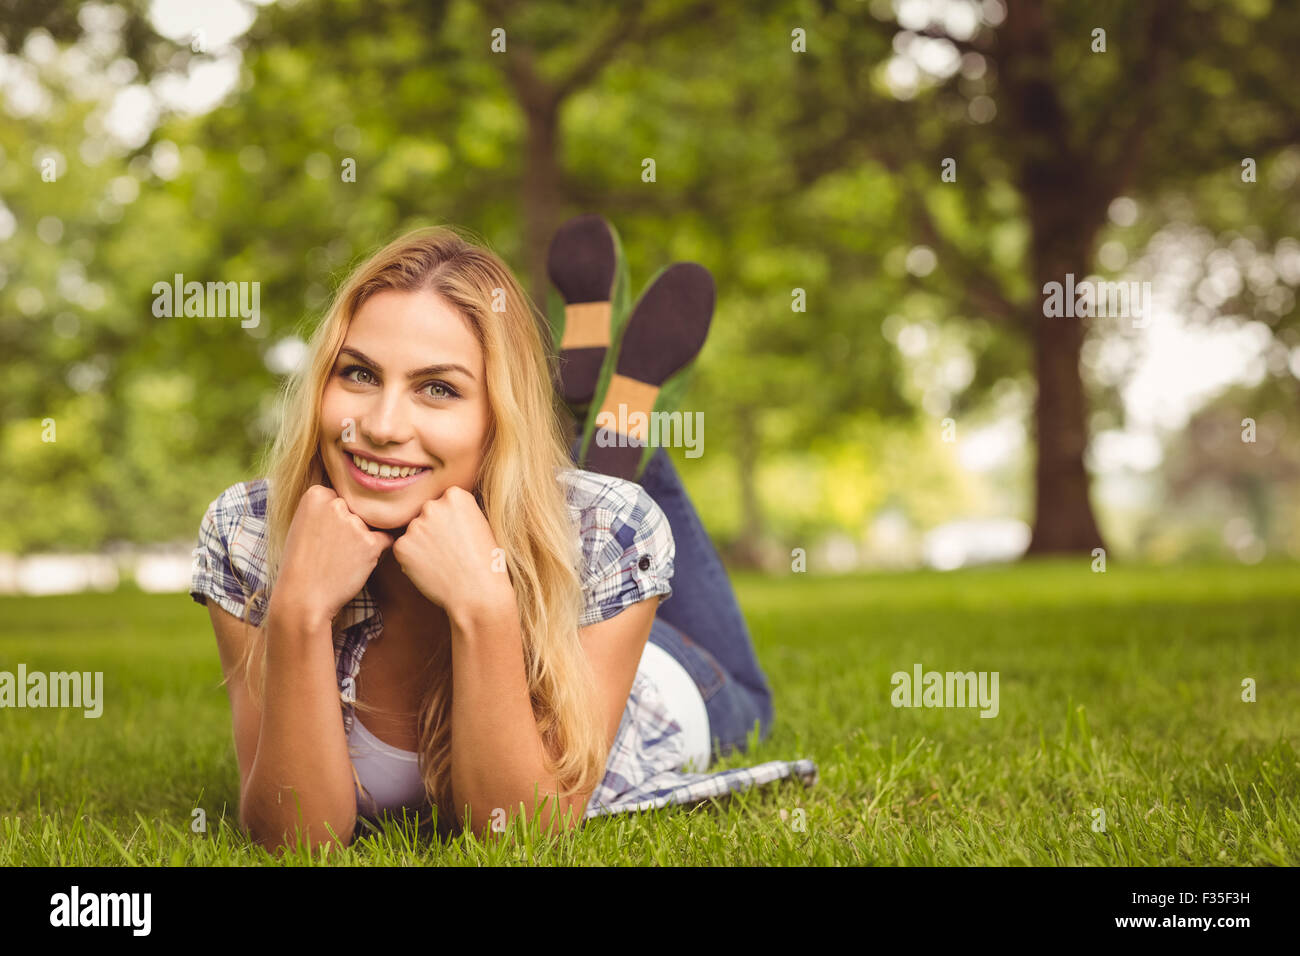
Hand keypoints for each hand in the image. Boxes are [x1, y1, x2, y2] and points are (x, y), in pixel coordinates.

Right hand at [273, 484, 395, 627]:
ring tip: (340, 558)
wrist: (303, 598)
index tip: (320, 536)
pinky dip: (376, 551)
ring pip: (371, 525)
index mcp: (315, 494)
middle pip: (358, 509)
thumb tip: (353, 497)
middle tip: (331, 549)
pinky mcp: (371, 542)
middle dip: (351, 527)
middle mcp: (336, 503)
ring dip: (363, 540)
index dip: (334, 519)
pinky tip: (355, 563)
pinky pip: (385, 540)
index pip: (341, 498)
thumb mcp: (303, 524)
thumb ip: (326, 507)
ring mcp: (354, 522)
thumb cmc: (302, 564)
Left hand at [391, 485, 515, 624]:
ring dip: (422, 545)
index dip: (450, 520)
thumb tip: (440, 512)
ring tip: (442, 563)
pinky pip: (404, 549)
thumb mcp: (480, 525)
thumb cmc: (486, 562)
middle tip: (449, 551)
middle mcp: (433, 505)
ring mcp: (415, 525)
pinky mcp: (402, 546)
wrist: (478, 593)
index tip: (459, 535)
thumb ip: (457, 513)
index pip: (443, 501)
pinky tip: (431, 570)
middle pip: (427, 514)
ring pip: (414, 532)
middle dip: (433, 529)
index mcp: (455, 496)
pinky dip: (413, 560)